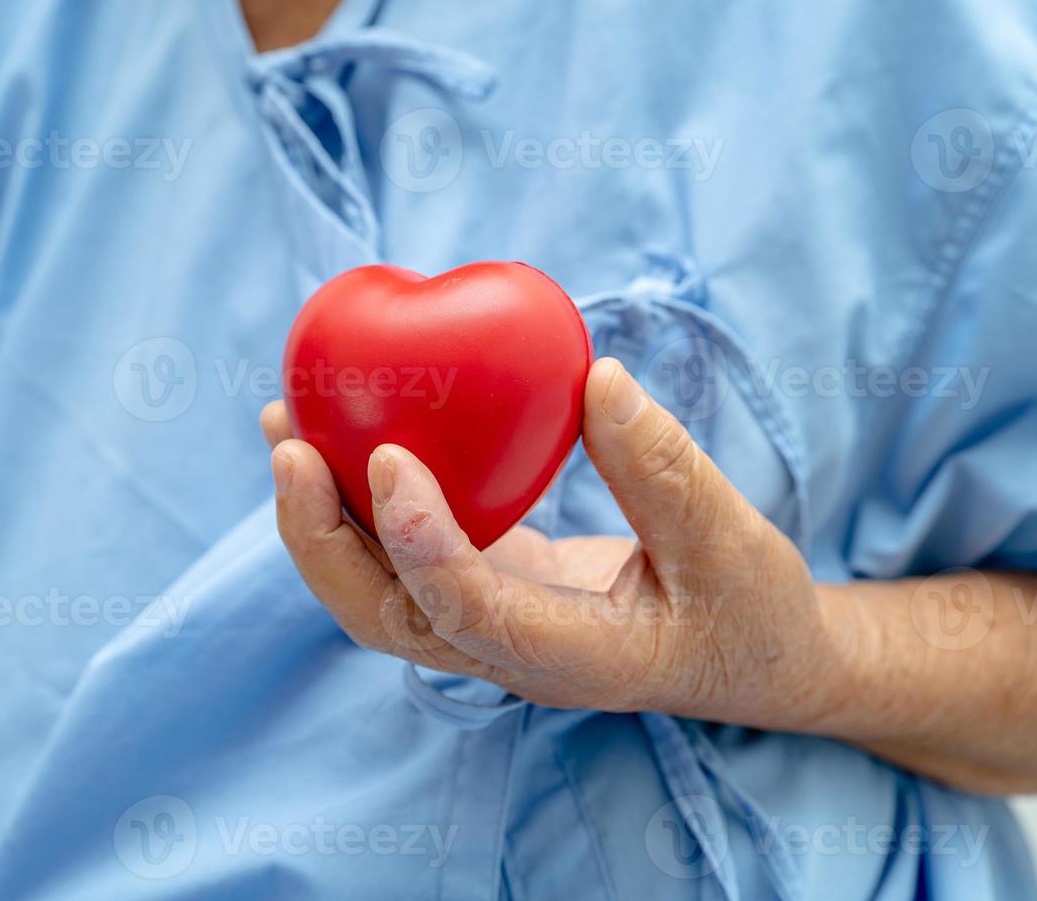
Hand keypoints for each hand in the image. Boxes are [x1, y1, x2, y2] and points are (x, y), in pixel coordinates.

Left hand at [263, 358, 848, 728]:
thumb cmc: (751, 609)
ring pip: (378, 591)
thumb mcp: (735, 543)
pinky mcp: (488, 588)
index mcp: (571, 657)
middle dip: (321, 537)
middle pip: (384, 616)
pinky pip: (406, 554)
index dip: (419, 541)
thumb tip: (596, 377)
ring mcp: (489, 628)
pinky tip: (345, 433)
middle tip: (288, 441)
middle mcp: (508, 654)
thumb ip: (667, 470)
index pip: (469, 612)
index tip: (388, 455)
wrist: (751, 659)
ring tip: (284, 423)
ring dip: (322, 517)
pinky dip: (365, 501)